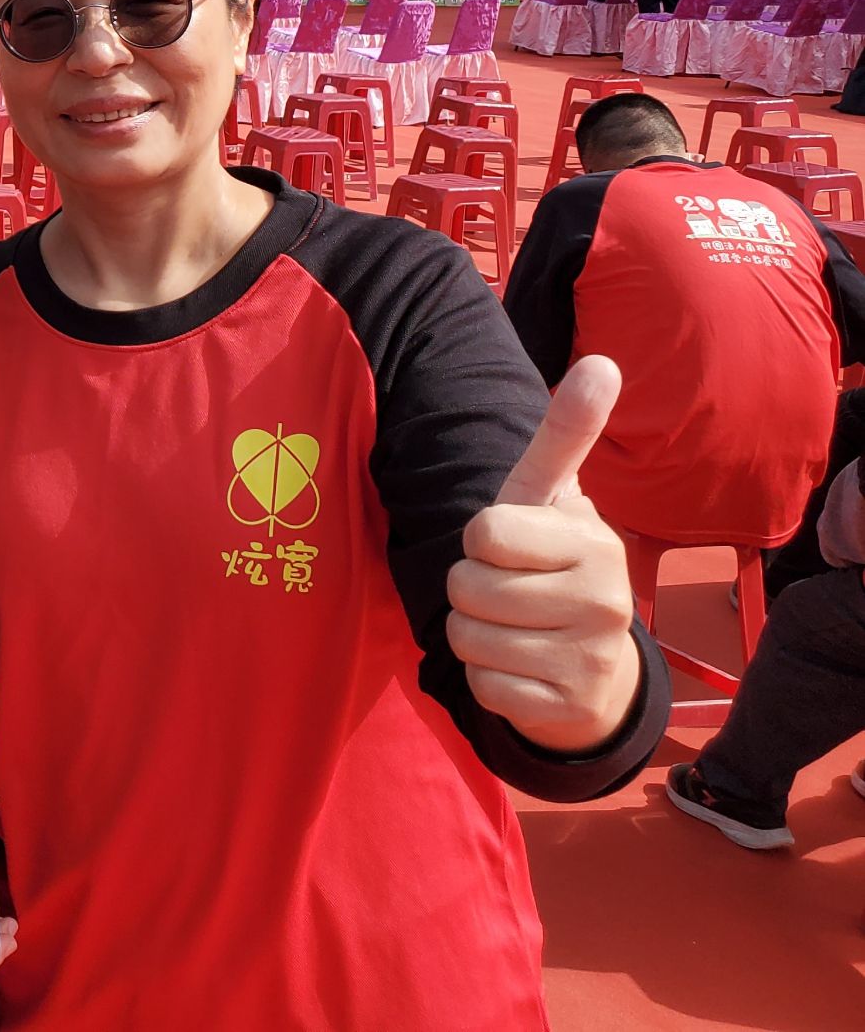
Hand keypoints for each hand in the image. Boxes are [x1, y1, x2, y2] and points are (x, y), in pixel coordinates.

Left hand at [446, 357, 641, 753]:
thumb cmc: (554, 563)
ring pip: (466, 639)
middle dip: (468, 589)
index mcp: (594, 541)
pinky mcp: (572, 709)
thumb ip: (566, 432)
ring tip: (513, 628)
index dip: (480, 540)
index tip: (512, 546)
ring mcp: (592, 660)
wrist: (596, 665)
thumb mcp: (552, 498)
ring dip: (472, 634)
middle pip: (465, 587)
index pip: (483, 532)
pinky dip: (487, 680)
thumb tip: (602, 361)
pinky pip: (484, 688)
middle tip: (508, 591)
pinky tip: (523, 670)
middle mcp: (605, 601)